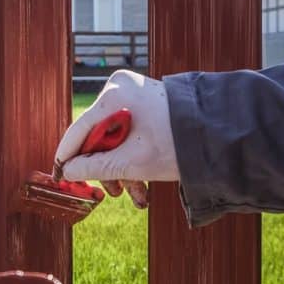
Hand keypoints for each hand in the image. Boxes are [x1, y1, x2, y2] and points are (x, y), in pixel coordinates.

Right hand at [54, 70, 178, 207]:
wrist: (222, 133)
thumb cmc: (177, 144)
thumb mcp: (131, 162)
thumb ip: (94, 167)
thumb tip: (69, 171)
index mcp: (114, 94)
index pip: (80, 129)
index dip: (68, 156)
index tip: (60, 176)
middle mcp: (121, 88)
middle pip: (100, 137)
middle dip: (107, 169)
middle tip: (112, 193)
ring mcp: (135, 94)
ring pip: (117, 138)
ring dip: (123, 170)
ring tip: (137, 195)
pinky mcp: (148, 104)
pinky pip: (130, 133)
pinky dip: (134, 157)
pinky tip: (144, 184)